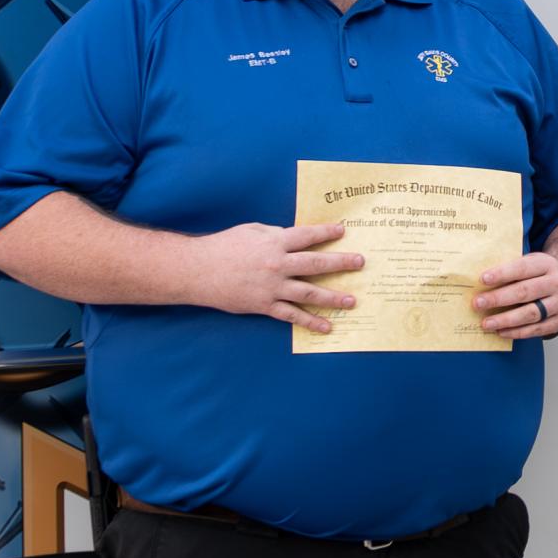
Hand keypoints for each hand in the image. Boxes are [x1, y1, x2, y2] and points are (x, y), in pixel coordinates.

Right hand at [194, 222, 364, 332]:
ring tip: (352, 301)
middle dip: (341, 263)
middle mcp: (277, 264)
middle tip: (361, 263)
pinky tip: (326, 326)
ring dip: (333, 297)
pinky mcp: (264, 305)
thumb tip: (293, 237)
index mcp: (274, 242)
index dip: (326, 233)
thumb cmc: (223, 246)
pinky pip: (292, 315)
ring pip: (309, 293)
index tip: (344, 231)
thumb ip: (274, 233)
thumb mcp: (250, 231)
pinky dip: (310, 322)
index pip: (307, 236)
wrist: (196, 270)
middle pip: (316, 263)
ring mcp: (272, 287)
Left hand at [475, 248, 557, 338]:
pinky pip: (536, 329)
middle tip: (478, 303)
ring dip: (505, 320)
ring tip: (486, 323)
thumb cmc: (540, 275)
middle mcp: (557, 283)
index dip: (502, 274)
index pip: (522, 268)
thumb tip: (480, 282)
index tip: (483, 279)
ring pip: (530, 313)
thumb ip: (511, 270)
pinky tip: (501, 332)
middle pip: (525, 292)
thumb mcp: (530, 263)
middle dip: (498, 298)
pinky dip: (517, 332)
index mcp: (547, 264)